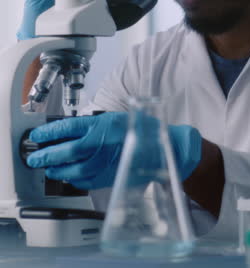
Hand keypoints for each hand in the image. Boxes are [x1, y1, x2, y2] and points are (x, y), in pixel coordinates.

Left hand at [27, 112, 201, 189]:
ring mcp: (107, 162)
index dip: (48, 132)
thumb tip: (71, 129)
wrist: (164, 147)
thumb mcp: (114, 118)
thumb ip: (93, 124)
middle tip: (34, 157)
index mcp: (101, 125)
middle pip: (67, 151)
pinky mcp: (112, 176)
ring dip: (58, 170)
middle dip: (47, 154)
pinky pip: (88, 181)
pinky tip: (70, 178)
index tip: (37, 135)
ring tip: (49, 169)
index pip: (67, 128)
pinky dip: (75, 181)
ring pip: (75, 169)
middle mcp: (102, 144)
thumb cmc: (141, 129)